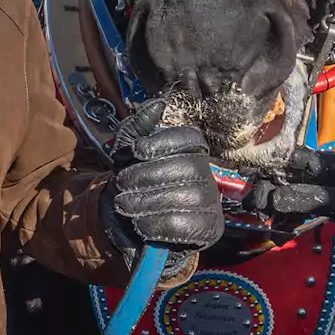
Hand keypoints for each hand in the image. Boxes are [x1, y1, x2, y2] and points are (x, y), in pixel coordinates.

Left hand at [101, 100, 224, 279]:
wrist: (133, 229)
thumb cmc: (135, 185)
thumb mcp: (128, 155)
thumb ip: (137, 129)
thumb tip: (157, 104)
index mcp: (192, 152)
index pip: (190, 138)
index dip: (163, 142)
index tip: (137, 151)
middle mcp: (208, 174)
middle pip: (186, 167)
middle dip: (147, 175)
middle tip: (121, 184)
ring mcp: (212, 203)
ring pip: (186, 197)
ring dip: (147, 201)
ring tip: (125, 204)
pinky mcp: (209, 229)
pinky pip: (185, 225)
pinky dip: (157, 224)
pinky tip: (140, 224)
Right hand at [244, 149, 334, 249]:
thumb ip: (310, 199)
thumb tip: (274, 198)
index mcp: (319, 161)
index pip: (284, 157)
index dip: (262, 164)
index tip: (244, 177)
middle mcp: (311, 169)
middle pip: (278, 173)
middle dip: (262, 188)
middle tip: (254, 209)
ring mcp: (312, 184)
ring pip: (281, 189)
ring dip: (269, 203)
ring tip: (263, 218)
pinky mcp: (313, 199)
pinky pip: (291, 203)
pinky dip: (282, 214)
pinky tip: (277, 226)